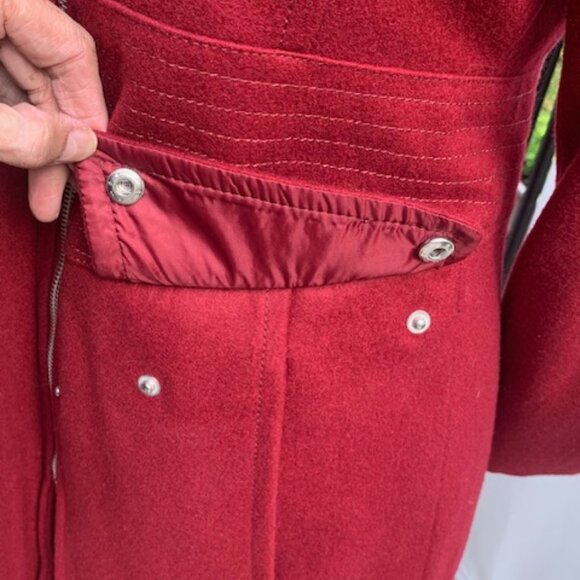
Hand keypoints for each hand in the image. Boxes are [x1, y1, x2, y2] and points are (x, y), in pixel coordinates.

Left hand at [0, 0, 107, 220]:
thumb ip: (26, 133)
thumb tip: (82, 147)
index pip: (72, 51)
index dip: (89, 111)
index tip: (90, 160)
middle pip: (47, 73)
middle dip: (53, 137)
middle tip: (55, 193)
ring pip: (22, 82)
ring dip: (31, 136)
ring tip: (38, 190)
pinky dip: (9, 121)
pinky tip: (19, 154)